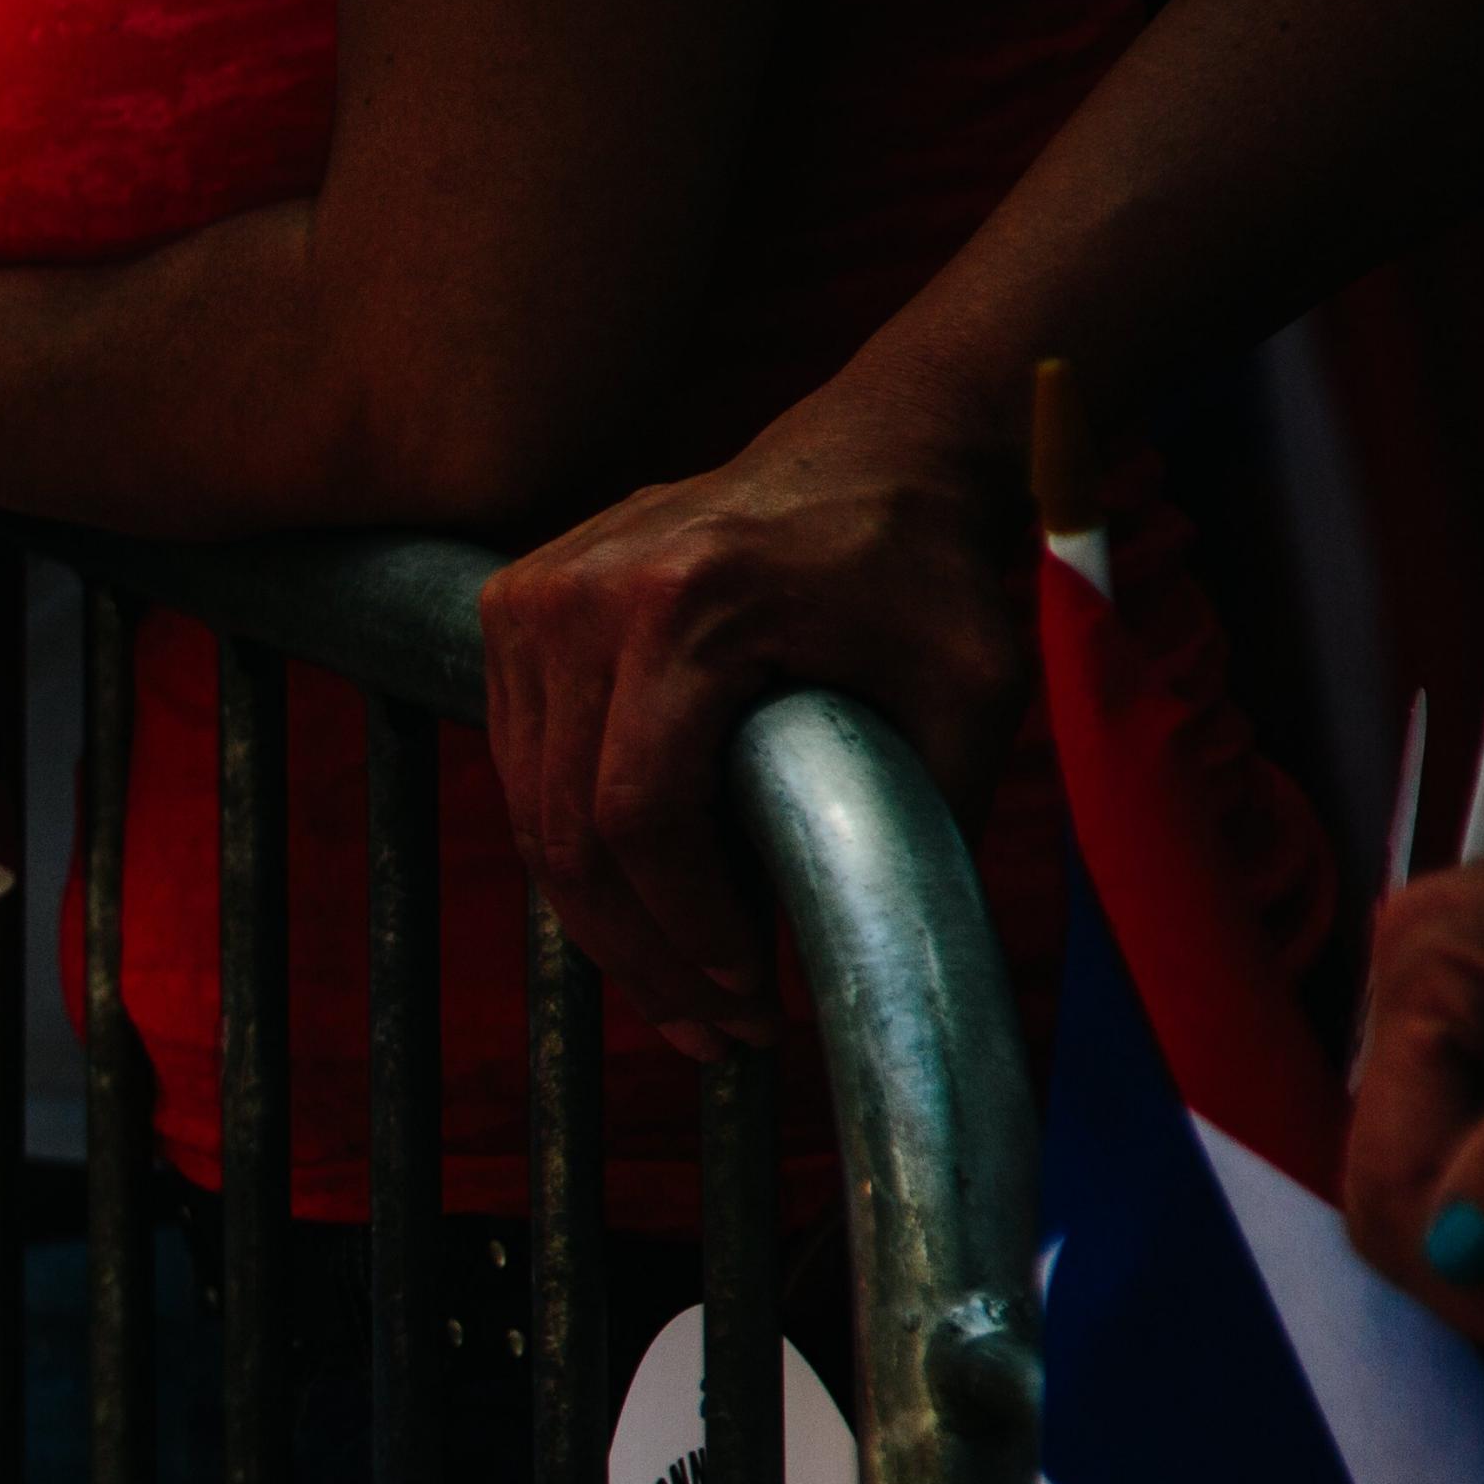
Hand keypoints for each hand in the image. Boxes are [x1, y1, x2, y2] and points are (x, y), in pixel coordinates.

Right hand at [477, 372, 1033, 1053]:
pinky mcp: (512, 608)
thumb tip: (880, 967)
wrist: (879, 449)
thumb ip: (928, 815)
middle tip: (717, 1034)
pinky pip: (521, 770)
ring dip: (603, 923)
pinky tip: (648, 908)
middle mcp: (582, 593)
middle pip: (565, 829)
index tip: (751, 1001)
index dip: (685, 931)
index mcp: (684, 601)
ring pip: (529, 813)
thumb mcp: (970, 690)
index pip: (636, 812)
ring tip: (687, 993)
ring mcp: (530, 596)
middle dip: (642, 955)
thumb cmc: (929, 572)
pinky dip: (576, 853)